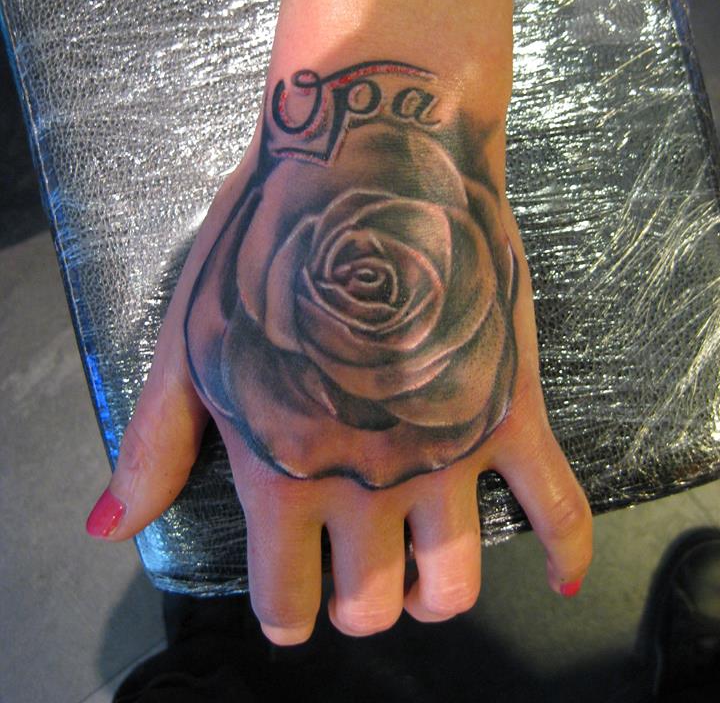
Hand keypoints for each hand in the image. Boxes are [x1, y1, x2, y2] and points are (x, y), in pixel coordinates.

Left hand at [87, 55, 592, 644]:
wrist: (371, 161)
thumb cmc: (268, 245)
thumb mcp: (191, 340)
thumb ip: (156, 444)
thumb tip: (111, 531)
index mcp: (284, 471)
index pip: (288, 600)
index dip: (286, 610)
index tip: (290, 592)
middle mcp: (368, 482)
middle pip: (372, 605)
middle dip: (356, 602)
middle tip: (350, 563)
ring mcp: (448, 452)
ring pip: (453, 585)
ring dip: (434, 593)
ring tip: (419, 562)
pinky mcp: (512, 412)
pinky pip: (558, 506)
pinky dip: (565, 553)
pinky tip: (557, 573)